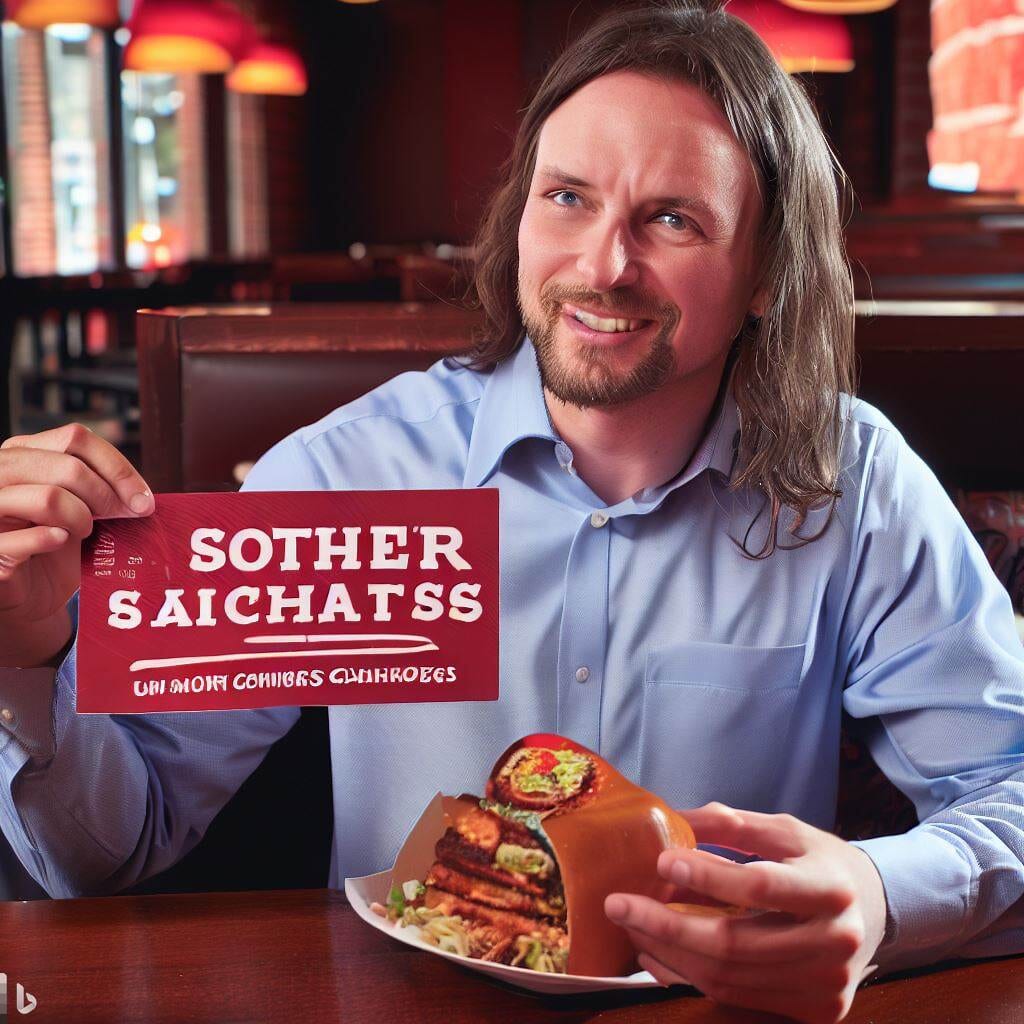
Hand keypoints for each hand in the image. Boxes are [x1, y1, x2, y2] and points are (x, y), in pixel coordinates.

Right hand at [0, 424, 153, 663]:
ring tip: (84, 532)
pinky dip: (50, 541)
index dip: (117, 468)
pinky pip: (22, 540)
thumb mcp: (79, 509)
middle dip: (107, 495)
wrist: (28, 594)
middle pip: (67, 465)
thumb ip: (99, 490)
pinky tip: (59, 541)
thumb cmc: (54, 547)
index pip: (75, 438)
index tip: (143, 499)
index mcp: (22, 453)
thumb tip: (141, 496)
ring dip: (80, 518)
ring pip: (48, 497)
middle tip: (123, 518)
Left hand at [605, 802, 887, 1023]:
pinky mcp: (814, 1012)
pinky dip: (689, 976)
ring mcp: (826, 986)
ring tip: (630, 925)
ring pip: (729, 979)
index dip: (707, 875)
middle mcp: (834, 943)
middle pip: (736, 945)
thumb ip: (733, 824)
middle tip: (618, 904)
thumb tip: (673, 818)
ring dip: (669, 953)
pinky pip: (736, 999)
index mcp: (830, 887)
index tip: (662, 860)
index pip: (759, 885)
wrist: (876, 912)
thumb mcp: (786, 831)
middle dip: (667, 926)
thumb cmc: (822, 864)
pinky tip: (656, 953)